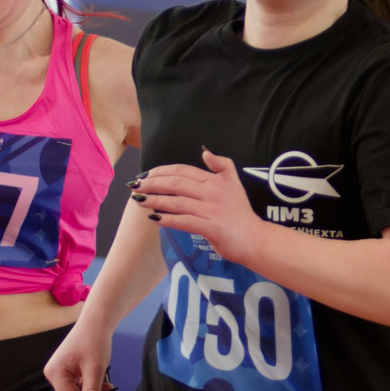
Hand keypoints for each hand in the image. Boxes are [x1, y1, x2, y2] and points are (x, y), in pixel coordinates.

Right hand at [45, 314, 116, 390]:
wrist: (96, 321)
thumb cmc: (95, 341)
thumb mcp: (95, 369)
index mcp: (55, 373)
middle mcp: (52, 373)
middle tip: (108, 389)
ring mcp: (58, 371)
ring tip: (106, 382)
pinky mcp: (66, 370)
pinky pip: (77, 384)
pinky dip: (89, 384)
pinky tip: (99, 377)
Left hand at [133, 150, 263, 265]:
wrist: (255, 238)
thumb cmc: (240, 212)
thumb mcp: (235, 182)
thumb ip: (222, 164)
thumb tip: (205, 151)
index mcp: (214, 180)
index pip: (183, 170)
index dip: (161, 171)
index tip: (145, 175)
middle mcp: (212, 192)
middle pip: (176, 183)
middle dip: (152, 183)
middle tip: (134, 186)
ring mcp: (211, 210)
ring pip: (177, 202)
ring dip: (155, 200)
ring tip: (139, 201)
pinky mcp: (211, 228)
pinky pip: (184, 222)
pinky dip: (168, 220)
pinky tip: (154, 219)